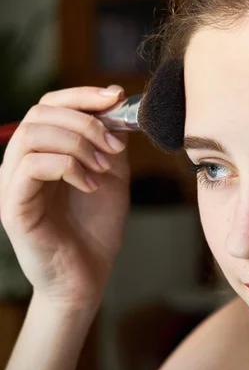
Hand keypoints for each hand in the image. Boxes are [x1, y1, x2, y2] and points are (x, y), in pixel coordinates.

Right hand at [0, 86, 130, 308]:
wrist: (88, 274)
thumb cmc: (96, 226)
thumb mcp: (111, 174)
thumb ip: (109, 142)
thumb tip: (114, 107)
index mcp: (44, 151)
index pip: (50, 104)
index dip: (81, 95)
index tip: (115, 97)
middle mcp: (21, 162)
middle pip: (41, 113)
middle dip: (85, 121)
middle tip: (115, 145)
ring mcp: (13, 183)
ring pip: (33, 134)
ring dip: (77, 144)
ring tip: (103, 167)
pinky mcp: (13, 205)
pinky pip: (31, 166)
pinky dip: (68, 167)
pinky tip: (90, 185)